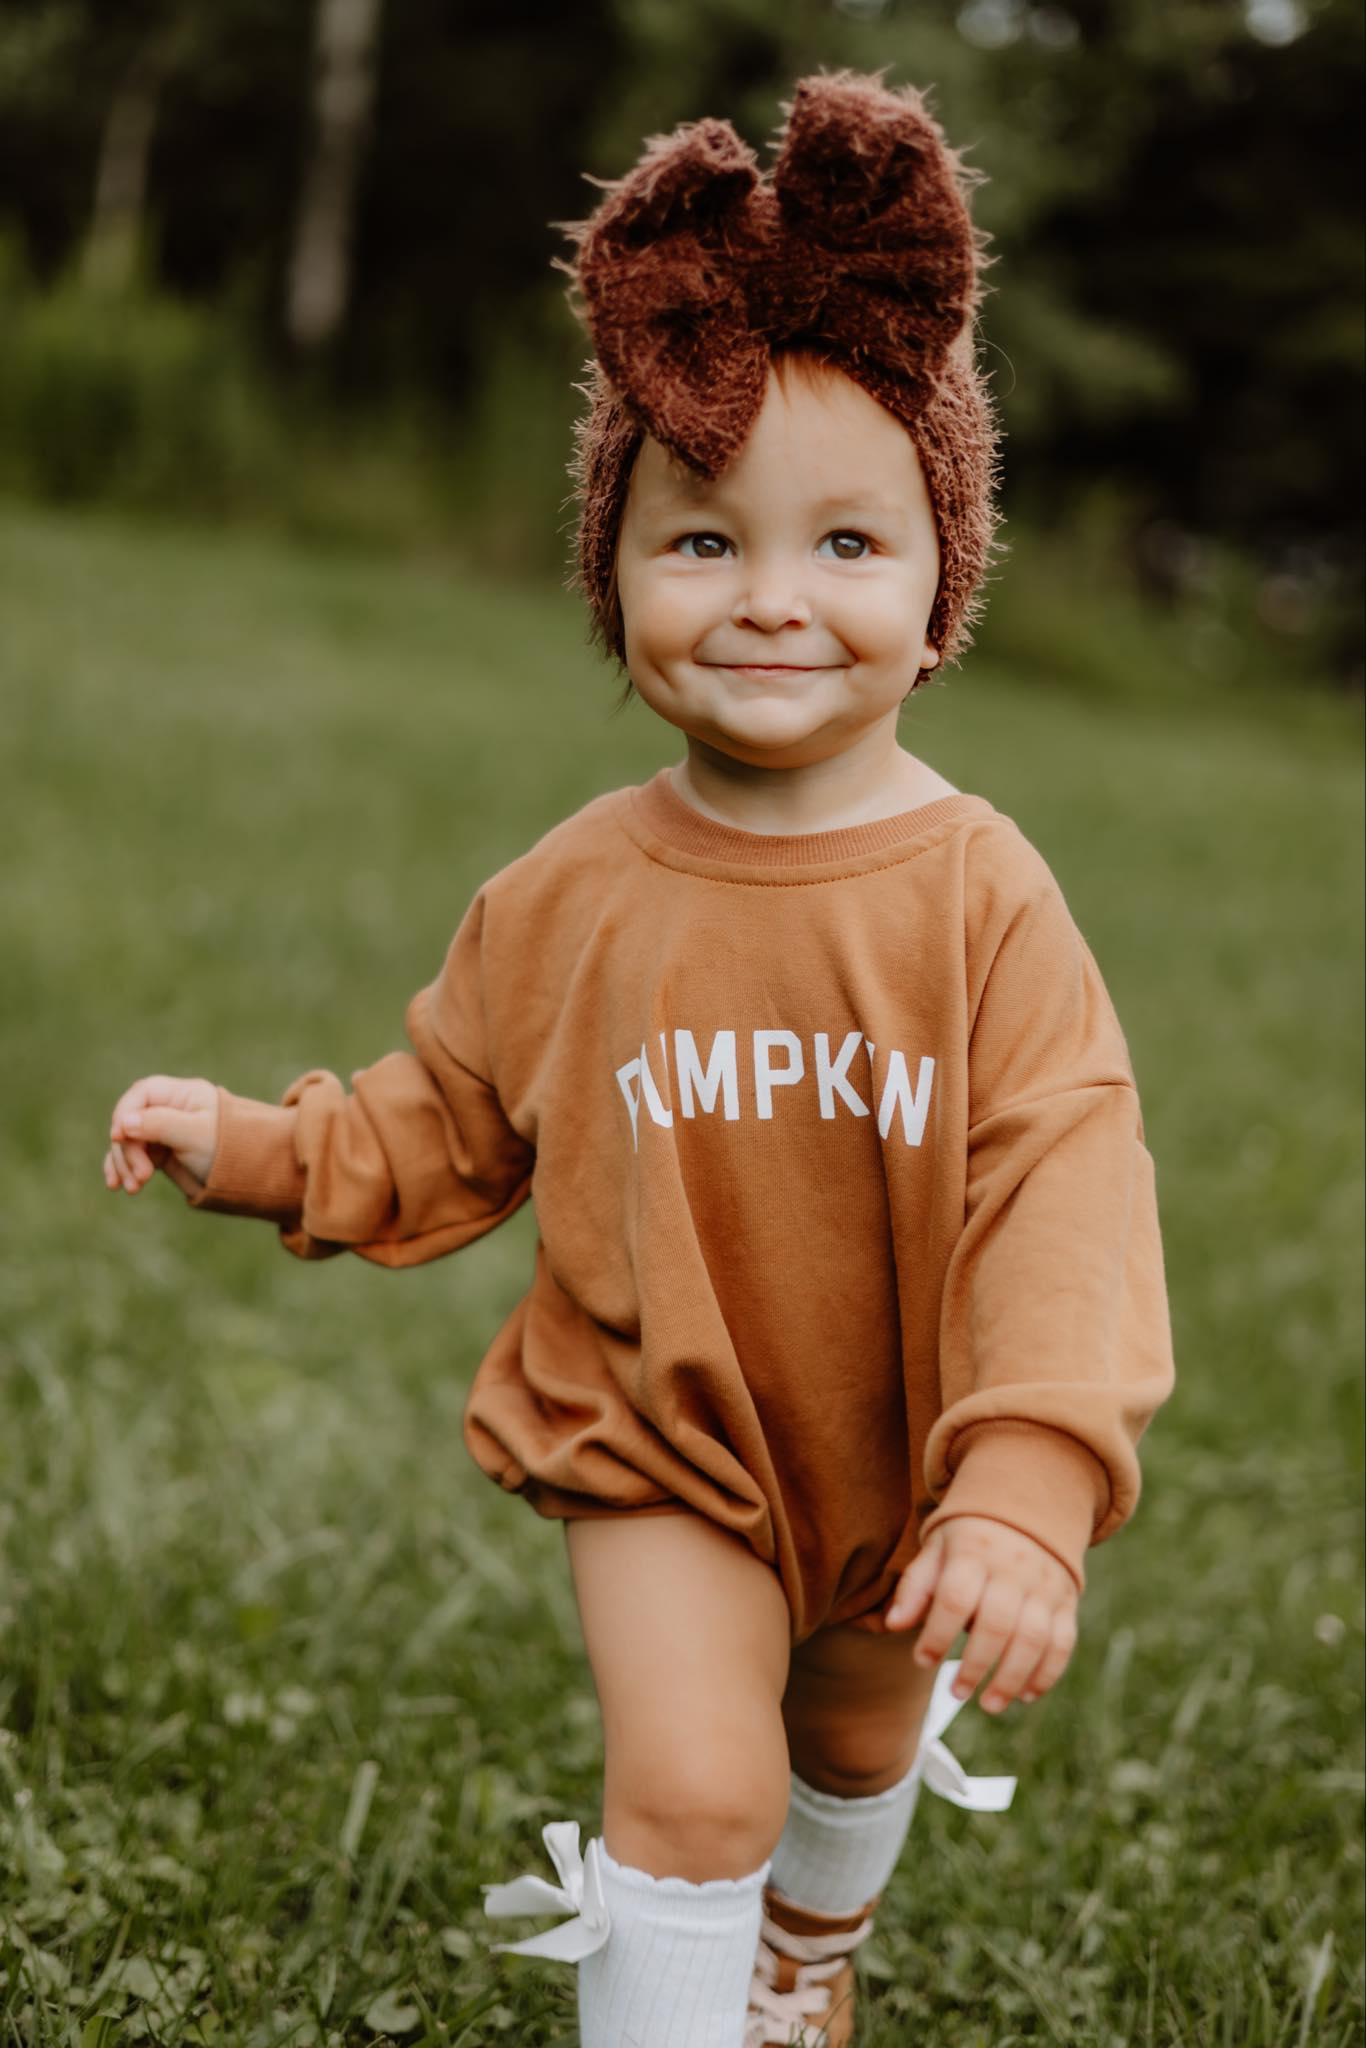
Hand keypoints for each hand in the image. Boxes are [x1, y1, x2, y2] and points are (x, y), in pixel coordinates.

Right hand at [105, 1075, 218, 1197]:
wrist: (252, 1176)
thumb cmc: (230, 1150)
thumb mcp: (196, 1135)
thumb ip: (160, 1124)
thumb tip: (124, 1122)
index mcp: (184, 1094)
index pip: (143, 1094)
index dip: (124, 1113)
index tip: (119, 1137)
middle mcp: (172, 1109)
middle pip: (132, 1120)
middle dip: (129, 1149)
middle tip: (143, 1177)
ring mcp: (165, 1130)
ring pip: (130, 1140)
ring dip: (125, 1163)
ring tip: (133, 1189)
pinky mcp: (162, 1152)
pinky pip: (134, 1155)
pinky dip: (124, 1168)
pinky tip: (116, 1185)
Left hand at [884, 1515, 1078, 1714]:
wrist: (1027, 1509)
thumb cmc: (969, 1540)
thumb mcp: (936, 1550)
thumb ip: (915, 1587)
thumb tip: (894, 1624)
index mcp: (973, 1551)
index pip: (955, 1597)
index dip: (937, 1634)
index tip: (922, 1661)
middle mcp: (1013, 1567)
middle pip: (997, 1623)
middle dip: (975, 1665)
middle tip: (956, 1692)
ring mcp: (1044, 1585)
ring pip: (1033, 1638)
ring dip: (1012, 1678)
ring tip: (990, 1705)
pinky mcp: (1065, 1601)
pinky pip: (1062, 1642)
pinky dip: (1046, 1674)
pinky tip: (1026, 1696)